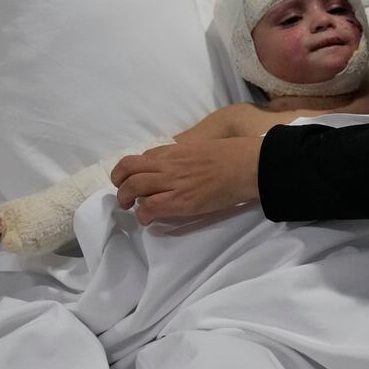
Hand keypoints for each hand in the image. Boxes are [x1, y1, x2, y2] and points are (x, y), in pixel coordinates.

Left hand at [110, 138, 262, 224]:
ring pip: (132, 186)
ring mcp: (172, 182)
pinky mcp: (180, 201)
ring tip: (130, 207)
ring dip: (125, 198)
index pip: (142, 157)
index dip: (135, 170)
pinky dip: (143, 215)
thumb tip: (180, 169)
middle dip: (119, 182)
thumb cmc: (234, 156)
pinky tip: (148, 219)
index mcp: (175, 150)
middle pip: (128, 168)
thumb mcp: (202, 149)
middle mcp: (168, 164)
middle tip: (125, 194)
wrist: (249, 165)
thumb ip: (185, 157)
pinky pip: (149, 207)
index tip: (138, 179)